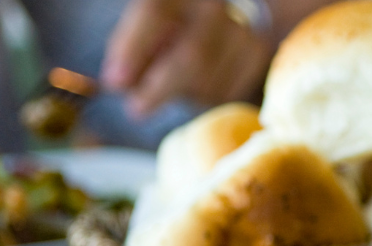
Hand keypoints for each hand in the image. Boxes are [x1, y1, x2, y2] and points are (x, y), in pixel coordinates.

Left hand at [101, 0, 273, 117]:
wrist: (216, 19)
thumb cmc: (170, 24)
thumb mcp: (143, 26)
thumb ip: (129, 49)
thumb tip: (119, 83)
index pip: (154, 14)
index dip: (133, 49)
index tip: (115, 83)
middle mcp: (213, 6)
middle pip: (192, 56)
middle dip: (160, 90)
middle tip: (136, 109)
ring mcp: (241, 30)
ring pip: (211, 81)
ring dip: (183, 95)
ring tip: (170, 87)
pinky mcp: (257, 54)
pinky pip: (228, 93)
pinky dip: (205, 98)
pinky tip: (195, 85)